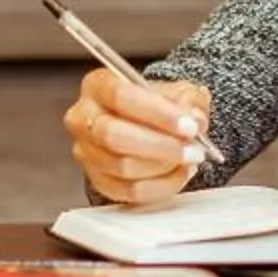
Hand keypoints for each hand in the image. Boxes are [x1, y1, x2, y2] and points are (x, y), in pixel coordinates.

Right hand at [64, 67, 215, 207]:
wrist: (147, 123)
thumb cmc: (157, 103)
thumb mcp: (178, 90)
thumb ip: (189, 100)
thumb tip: (194, 118)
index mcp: (98, 85)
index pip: (121, 97)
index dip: (158, 114)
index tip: (189, 126)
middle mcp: (83, 118)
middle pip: (114, 136)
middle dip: (160, 146)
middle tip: (193, 149)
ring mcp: (86, 152)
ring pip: (122, 167)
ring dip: (163, 167)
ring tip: (190, 159)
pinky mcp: (96, 180)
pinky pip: (128, 191)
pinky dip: (160, 186)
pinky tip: (179, 173)